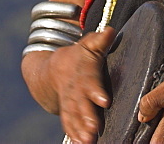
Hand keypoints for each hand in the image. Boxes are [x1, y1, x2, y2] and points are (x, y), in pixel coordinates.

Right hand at [50, 27, 115, 143]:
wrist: (52, 70)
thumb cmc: (79, 57)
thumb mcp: (88, 45)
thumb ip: (100, 40)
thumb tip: (111, 31)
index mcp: (84, 74)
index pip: (90, 82)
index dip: (96, 92)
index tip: (104, 101)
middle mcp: (76, 91)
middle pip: (81, 104)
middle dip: (88, 117)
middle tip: (95, 128)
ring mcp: (70, 103)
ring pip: (74, 118)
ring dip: (81, 130)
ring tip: (90, 141)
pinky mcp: (67, 113)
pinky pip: (69, 125)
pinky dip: (74, 135)